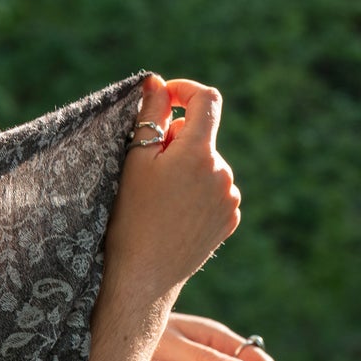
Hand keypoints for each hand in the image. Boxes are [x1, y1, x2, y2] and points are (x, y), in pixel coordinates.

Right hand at [107, 74, 240, 297]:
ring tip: (159, 197)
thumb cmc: (130, 217)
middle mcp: (223, 174)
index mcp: (199, 154)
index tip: (164, 99)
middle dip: (176, 139)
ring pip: (208, 165)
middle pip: (203, 136)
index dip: (185, 91)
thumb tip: (159, 83)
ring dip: (186, 167)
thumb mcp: (134, 161)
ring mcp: (230, 199)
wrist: (142, 278)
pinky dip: (196, 191)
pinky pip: (214, 190)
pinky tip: (173, 213)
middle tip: (146, 166)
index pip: (207, 100)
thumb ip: (150, 115)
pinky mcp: (229, 220)